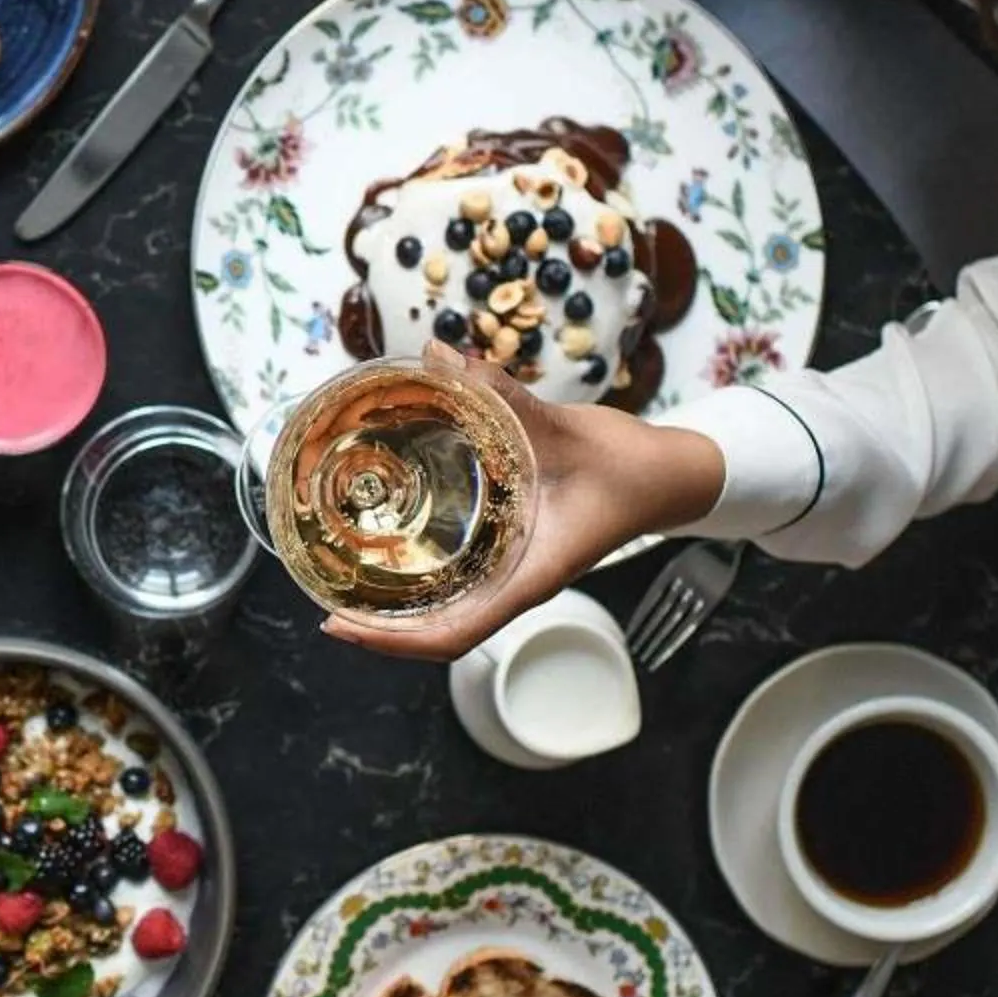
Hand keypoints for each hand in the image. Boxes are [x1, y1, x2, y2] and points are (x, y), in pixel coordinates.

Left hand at [321, 343, 724, 662]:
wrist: (670, 474)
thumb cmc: (628, 466)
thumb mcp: (562, 429)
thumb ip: (501, 394)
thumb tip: (441, 355)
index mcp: (532, 574)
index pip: (455, 634)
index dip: (395, 641)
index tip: (343, 628)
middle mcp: (519, 580)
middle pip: (441, 631)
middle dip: (383, 631)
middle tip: (327, 608)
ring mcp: (519, 569)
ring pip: (452, 609)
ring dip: (401, 608)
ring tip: (348, 588)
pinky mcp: (520, 548)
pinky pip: (465, 579)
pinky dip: (426, 577)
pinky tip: (396, 554)